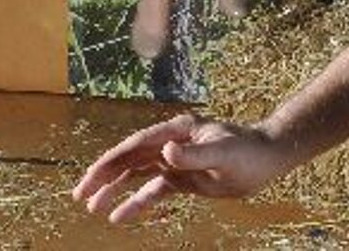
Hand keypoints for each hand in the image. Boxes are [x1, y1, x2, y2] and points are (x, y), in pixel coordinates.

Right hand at [71, 112, 293, 223]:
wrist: (268, 160)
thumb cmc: (249, 151)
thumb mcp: (222, 153)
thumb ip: (194, 154)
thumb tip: (165, 151)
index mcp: (177, 131)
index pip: (136, 145)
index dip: (111, 161)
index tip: (91, 178)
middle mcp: (172, 143)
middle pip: (130, 158)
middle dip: (104, 176)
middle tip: (80, 195)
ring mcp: (176, 160)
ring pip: (137, 175)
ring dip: (115, 190)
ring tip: (93, 208)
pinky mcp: (183, 177)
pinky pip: (153, 190)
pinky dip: (136, 202)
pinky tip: (121, 217)